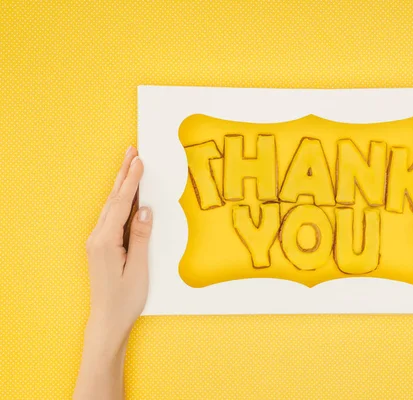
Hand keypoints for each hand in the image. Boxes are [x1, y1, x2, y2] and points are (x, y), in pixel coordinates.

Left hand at [75, 146, 151, 399]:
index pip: (121, 204)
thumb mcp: (138, 269)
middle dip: (123, 174)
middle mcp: (97, 237)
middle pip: (112, 199)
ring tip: (130, 164)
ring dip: (121, 184)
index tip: (139, 161)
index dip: (131, 181)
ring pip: (111, 205)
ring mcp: (97, 241)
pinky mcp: (101, 245)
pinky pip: (112, 216)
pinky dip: (120, 200)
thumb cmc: (124, 299)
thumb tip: (144, 210)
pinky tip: (126, 194)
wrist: (107, 320)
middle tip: (132, 151)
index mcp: (105, 242)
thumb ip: (141, 237)